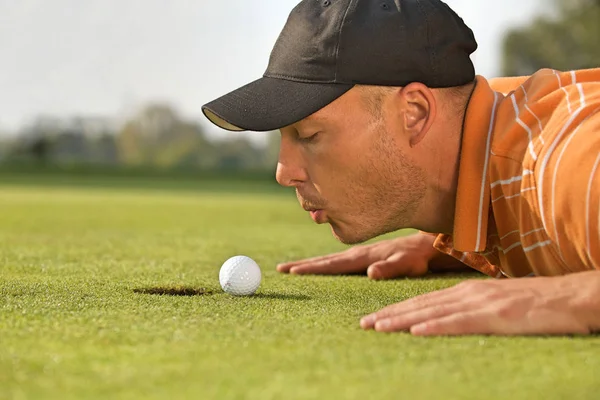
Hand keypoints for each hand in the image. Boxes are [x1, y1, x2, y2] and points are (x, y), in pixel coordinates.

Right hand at [277, 233, 461, 279]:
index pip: (332, 264)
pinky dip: (325, 262)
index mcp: (365, 256)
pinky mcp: (367, 253)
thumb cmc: (423, 255)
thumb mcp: (410, 263)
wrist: (432, 239)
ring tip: (293, 268)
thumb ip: (392, 268)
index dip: (311, 269)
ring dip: (311, 263)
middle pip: (326, 260)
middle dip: (303, 265)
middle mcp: (359, 253)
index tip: (290, 271)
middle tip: (279, 270)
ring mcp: (362, 252)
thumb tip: (371, 274)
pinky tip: (322, 266)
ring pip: (331, 259)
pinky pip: (341, 258)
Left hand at [360, 270, 599, 335]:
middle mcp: (467, 293)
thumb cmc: (536, 302)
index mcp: (467, 290)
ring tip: (377, 327)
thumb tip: (450, 319)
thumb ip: (472, 308)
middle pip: (420, 305)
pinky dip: (435, 326)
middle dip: (389, 314)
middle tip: (363, 324)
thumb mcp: (496, 302)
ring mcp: (480, 303)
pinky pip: (459, 322)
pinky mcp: (495, 314)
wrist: (570, 295)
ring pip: (432, 312)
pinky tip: (416, 330)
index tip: (375, 318)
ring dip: (402, 320)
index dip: (397, 309)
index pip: (424, 301)